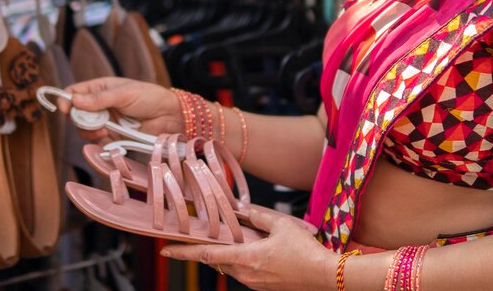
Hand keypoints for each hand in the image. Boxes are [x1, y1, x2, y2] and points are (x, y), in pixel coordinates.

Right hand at [60, 77, 182, 142]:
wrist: (169, 117)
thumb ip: (99, 99)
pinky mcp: (112, 136)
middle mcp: (99, 105)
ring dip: (90, 131)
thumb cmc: (148, 97)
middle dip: (79, 119)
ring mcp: (105, 121)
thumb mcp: (123, 94)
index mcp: (100, 88)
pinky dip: (99, 142)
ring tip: (105, 130)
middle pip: (75, 114)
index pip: (74, 93)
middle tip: (92, 121)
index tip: (64, 108)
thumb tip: (74, 100)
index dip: (66, 100)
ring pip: (84, 129)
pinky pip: (97, 142)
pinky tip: (109, 137)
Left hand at [161, 209, 334, 290]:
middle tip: (191, 240)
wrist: (326, 276)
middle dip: (203, 251)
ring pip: (230, 267)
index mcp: (247, 258)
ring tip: (224, 241)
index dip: (184, 252)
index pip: (207, 255)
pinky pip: (244, 273)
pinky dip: (239, 261)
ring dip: (224, 255)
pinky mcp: (265, 287)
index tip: (165, 249)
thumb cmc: (305, 251)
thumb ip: (258, 217)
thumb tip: (243, 210)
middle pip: (216, 262)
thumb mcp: (281, 225)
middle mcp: (246, 274)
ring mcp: (255, 283)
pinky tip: (248, 251)